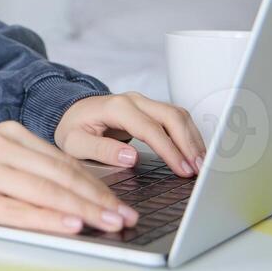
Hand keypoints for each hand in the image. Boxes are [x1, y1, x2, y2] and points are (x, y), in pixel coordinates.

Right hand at [0, 120, 140, 234]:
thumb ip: (23, 164)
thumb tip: (68, 192)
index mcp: (8, 134)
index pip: (64, 161)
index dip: (97, 184)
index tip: (121, 203)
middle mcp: (0, 148)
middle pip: (61, 175)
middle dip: (99, 199)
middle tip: (126, 217)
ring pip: (46, 191)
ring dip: (84, 210)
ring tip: (109, 224)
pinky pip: (16, 210)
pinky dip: (47, 218)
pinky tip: (69, 225)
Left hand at [53, 92, 206, 177]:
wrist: (70, 112)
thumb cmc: (72, 128)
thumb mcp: (76, 143)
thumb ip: (102, 150)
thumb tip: (131, 157)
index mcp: (116, 108)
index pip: (150, 128)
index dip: (170, 150)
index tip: (183, 169)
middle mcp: (134, 101)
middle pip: (172, 116)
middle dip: (189, 144)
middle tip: (198, 169)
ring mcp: (143, 103)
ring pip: (178, 115)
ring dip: (193, 139)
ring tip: (201, 164)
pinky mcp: (150, 109)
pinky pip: (176, 118)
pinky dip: (189, 134)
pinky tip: (194, 152)